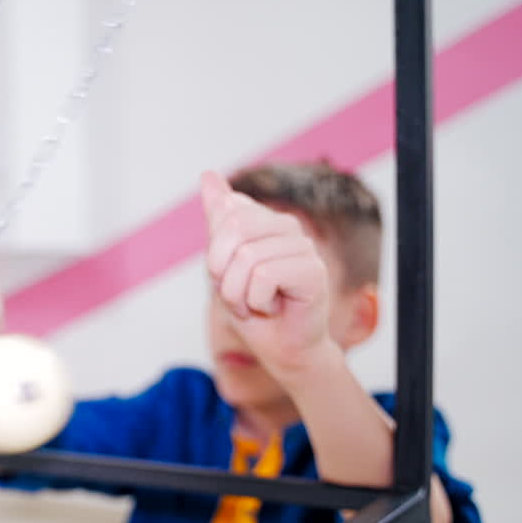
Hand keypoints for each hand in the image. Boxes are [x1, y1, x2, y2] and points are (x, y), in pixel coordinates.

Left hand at [202, 170, 332, 378]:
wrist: (280, 348)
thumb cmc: (253, 309)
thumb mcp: (223, 264)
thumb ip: (218, 221)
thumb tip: (208, 174)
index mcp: (265, 219)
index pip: (226, 213)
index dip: (216, 254)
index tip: (229, 275)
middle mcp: (287, 226)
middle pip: (233, 229)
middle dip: (223, 273)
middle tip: (239, 294)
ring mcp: (304, 245)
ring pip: (246, 258)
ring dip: (239, 293)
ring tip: (257, 303)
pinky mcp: (314, 270)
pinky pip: (264, 276)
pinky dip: (257, 300)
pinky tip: (274, 307)